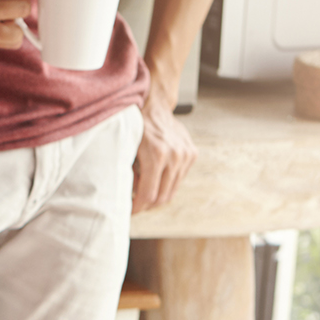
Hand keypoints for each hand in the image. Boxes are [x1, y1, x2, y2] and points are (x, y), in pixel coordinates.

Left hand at [131, 94, 197, 213]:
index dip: (138, 207)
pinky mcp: (192, 154)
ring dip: (158, 196)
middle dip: (148, 205)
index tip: (130, 211)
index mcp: (157, 155)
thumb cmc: (136, 128)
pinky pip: (179, 178)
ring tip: (145, 193)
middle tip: (136, 205)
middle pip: (162, 196)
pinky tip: (156, 179)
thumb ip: (130, 174)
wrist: (154, 107)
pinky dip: (167, 183)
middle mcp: (175, 156)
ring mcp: (186, 155)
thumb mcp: (127, 150)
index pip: (149, 194)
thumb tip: (130, 197)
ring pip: (172, 190)